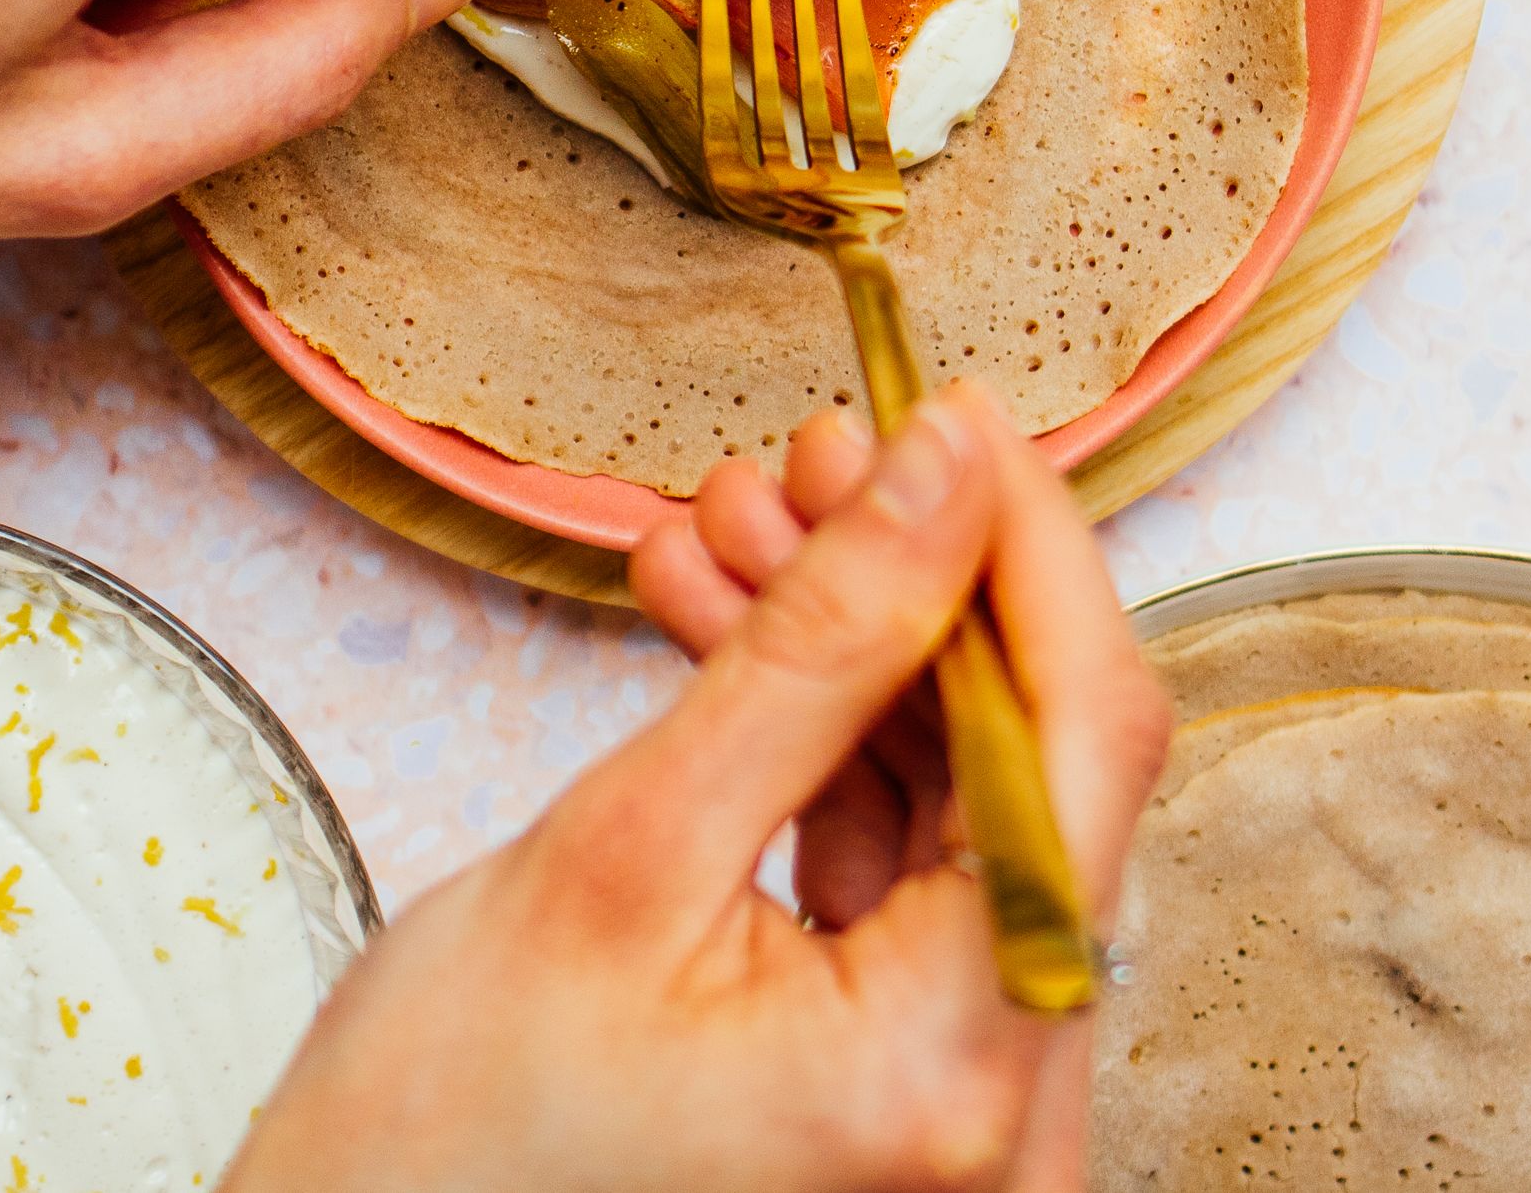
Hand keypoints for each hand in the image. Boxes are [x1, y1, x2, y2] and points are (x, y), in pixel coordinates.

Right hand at [225, 387, 1170, 1192]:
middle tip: (810, 450)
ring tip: (731, 522)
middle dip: (918, 585)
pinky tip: (728, 627)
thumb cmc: (447, 1132)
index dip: (1029, 547)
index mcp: (957, 1066)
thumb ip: (816, 646)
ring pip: (963, 802)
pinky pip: (906, 869)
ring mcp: (964, 1103)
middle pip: (1032, 770)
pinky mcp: (906, 1080)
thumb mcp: (627, 843)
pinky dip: (826, 747)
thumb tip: (942, 470)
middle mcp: (1006, 1106)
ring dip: (858, 651)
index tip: (959, 410)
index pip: (1083, 744)